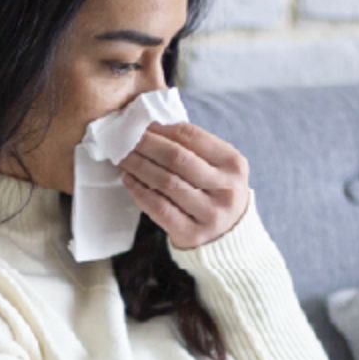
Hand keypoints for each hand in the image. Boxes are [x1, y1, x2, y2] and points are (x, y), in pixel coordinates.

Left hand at [118, 121, 250, 249]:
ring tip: (124, 157)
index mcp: (234, 164)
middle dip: (147, 145)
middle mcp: (226, 189)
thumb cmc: (214, 191)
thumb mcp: (217, 166)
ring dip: (139, 166)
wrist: (227, 235)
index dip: (161, 128)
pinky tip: (129, 180)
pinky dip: (140, 191)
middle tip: (126, 139)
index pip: (192, 136)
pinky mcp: (193, 234)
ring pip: (166, 182)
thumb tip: (150, 126)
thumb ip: (192, 146)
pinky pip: (160, 208)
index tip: (141, 125)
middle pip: (177, 158)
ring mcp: (211, 214)